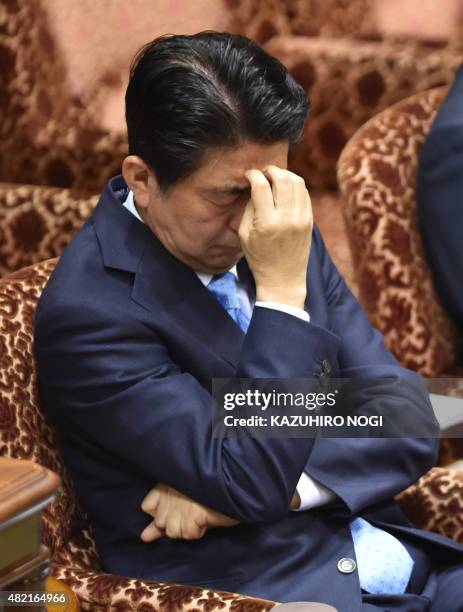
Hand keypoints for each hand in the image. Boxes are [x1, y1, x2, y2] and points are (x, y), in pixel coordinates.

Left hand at [140, 483, 239, 541]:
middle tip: (192, 511)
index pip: (148, 506)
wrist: (231, 480)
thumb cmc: (211, 485)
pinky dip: (198, 530)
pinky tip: (206, 517)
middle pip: (161, 523)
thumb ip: (163, 510)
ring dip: (187, 527)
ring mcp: (178, 508)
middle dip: (175, 522)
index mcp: (166, 484)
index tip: (173, 510)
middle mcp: (168, 496)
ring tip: (200, 513)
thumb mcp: (186, 491)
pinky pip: (189, 534)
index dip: (159, 512)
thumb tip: (144, 537)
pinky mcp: (190, 518)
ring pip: (173, 532)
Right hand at [240, 166, 312, 309]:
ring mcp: (301, 218)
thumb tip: (255, 186)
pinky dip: (295, 185)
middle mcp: (286, 218)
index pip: (261, 186)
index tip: (248, 174)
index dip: (253, 175)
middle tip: (263, 172)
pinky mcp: (310, 220)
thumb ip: (250, 208)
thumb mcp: (245, 234)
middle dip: (271, 170)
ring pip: (297, 182)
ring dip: (285, 174)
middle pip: (282, 179)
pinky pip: (305, 193)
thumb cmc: (259, 257)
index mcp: (266, 223)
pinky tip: (286, 188)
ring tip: (275, 177)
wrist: (283, 278)